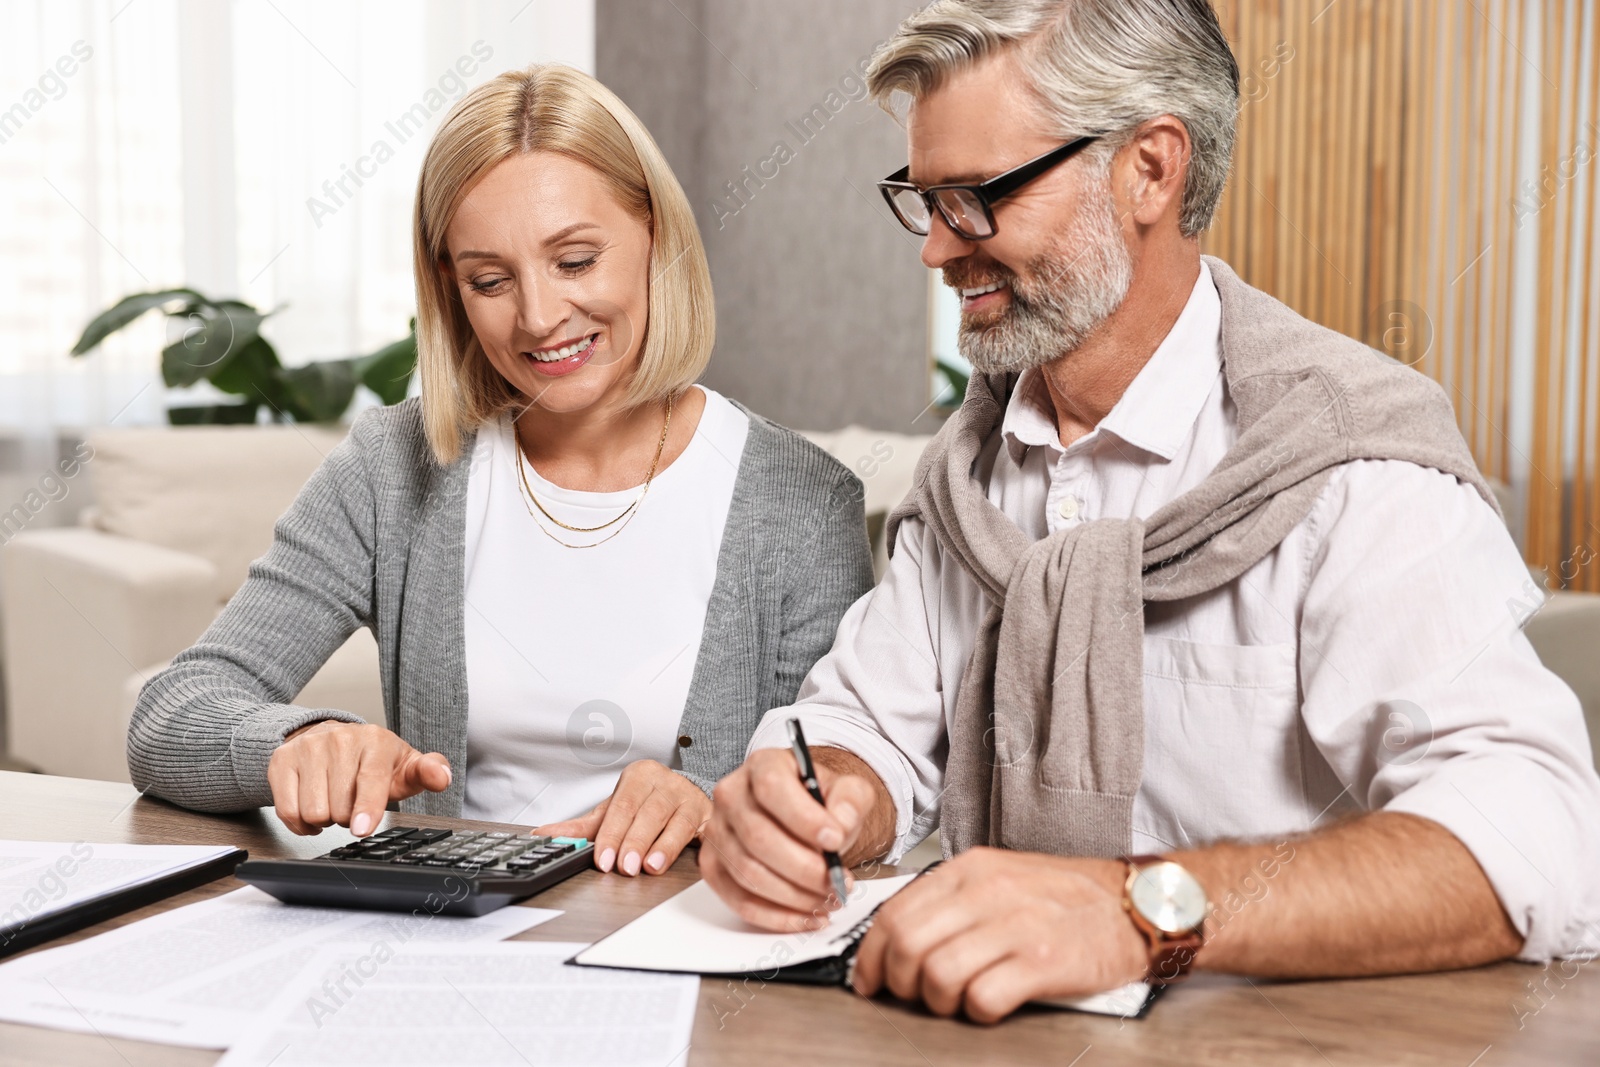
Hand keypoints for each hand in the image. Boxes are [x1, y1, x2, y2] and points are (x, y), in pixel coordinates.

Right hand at [267, 721, 451, 836]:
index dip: (367, 807)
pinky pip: (287, 810)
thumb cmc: (373, 761)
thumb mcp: (405, 766)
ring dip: (325, 818)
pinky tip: (312, 807)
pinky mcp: (282, 760)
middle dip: (348, 816)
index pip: (370, 779)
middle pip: (340, 806)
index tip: (362, 829)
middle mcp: (340, 739)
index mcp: (375, 741)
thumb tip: (442, 777)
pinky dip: (300, 822)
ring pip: (312, 811)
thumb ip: (429, 772)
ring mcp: (308, 748)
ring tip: (334, 802)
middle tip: (352, 803)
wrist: (332, 738)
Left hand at [535, 760, 709, 876]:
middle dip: (635, 842)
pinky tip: (690, 857)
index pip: (623, 806)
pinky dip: (697, 845)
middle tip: (625, 867)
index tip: (603, 860)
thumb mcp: (614, 811)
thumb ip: (583, 827)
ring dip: (664, 846)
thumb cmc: (647, 803)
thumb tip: (543, 835)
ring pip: (678, 822)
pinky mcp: (710, 815)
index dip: (612, 834)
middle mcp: (668, 783)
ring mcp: (691, 798)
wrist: (686, 793)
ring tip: (650, 867)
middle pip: (649, 813)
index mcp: (641, 776)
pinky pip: (704, 831)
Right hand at [699, 746, 884, 931]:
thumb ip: (850, 802)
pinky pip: (740, 901)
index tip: (835, 840)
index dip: (802, 818)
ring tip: (829, 899)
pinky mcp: (714, 868)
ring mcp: (717, 833)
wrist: (805, 818)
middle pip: (758, 837)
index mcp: (762, 766)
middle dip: (805, 868)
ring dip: (795, 896)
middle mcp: (731, 796)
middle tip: (838, 882)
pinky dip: (777, 917)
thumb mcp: (848, 790)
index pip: (771, 788)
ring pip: (749, 873)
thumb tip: (839, 826)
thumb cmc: (822, 804)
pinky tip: (807, 917)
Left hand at [850, 847, 1149, 1023]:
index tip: (869, 979)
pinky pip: (983, 997)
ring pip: (938, 973)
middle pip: (908, 945)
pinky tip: (989, 1006)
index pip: (895, 912)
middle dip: (897, 982)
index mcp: (970, 869)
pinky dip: (976, 1011)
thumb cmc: (1065, 896)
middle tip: (909, 996)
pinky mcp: (1043, 962)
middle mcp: (988, 891)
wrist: (1135, 903)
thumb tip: (898, 937)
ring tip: (953, 1002)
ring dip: (936, 1001)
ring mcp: (1016, 926)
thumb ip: (952, 899)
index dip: (870, 956)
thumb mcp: (1001, 876)